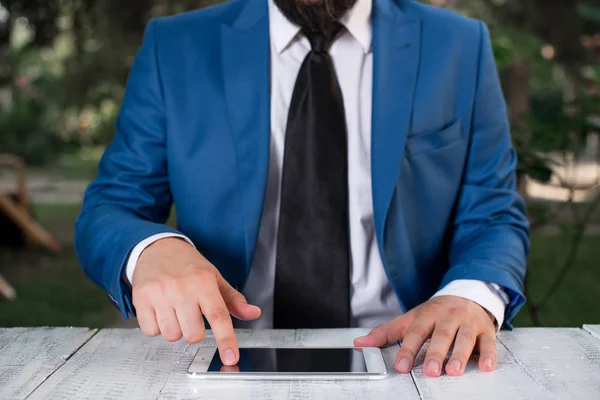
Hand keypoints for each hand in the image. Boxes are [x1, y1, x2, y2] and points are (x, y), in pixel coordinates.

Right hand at [132, 237, 260, 365]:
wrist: (157, 248)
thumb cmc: (188, 266)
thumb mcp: (214, 278)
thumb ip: (233, 299)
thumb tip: (253, 313)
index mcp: (204, 283)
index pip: (219, 316)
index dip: (226, 340)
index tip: (230, 357)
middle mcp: (182, 288)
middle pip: (193, 334)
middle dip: (194, 330)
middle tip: (190, 314)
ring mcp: (160, 294)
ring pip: (172, 336)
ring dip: (174, 329)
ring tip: (174, 310)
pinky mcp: (141, 298)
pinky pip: (150, 331)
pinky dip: (156, 327)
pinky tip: (159, 310)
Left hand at [354, 296, 496, 376]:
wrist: (467, 294)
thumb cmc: (436, 312)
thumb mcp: (410, 318)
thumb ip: (386, 332)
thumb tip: (360, 342)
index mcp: (427, 315)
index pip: (415, 333)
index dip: (408, 350)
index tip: (402, 366)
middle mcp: (447, 318)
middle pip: (440, 335)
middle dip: (435, 353)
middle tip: (430, 371)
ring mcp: (467, 323)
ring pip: (464, 339)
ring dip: (460, 355)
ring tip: (454, 371)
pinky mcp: (485, 330)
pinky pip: (488, 343)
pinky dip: (488, 355)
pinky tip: (486, 367)